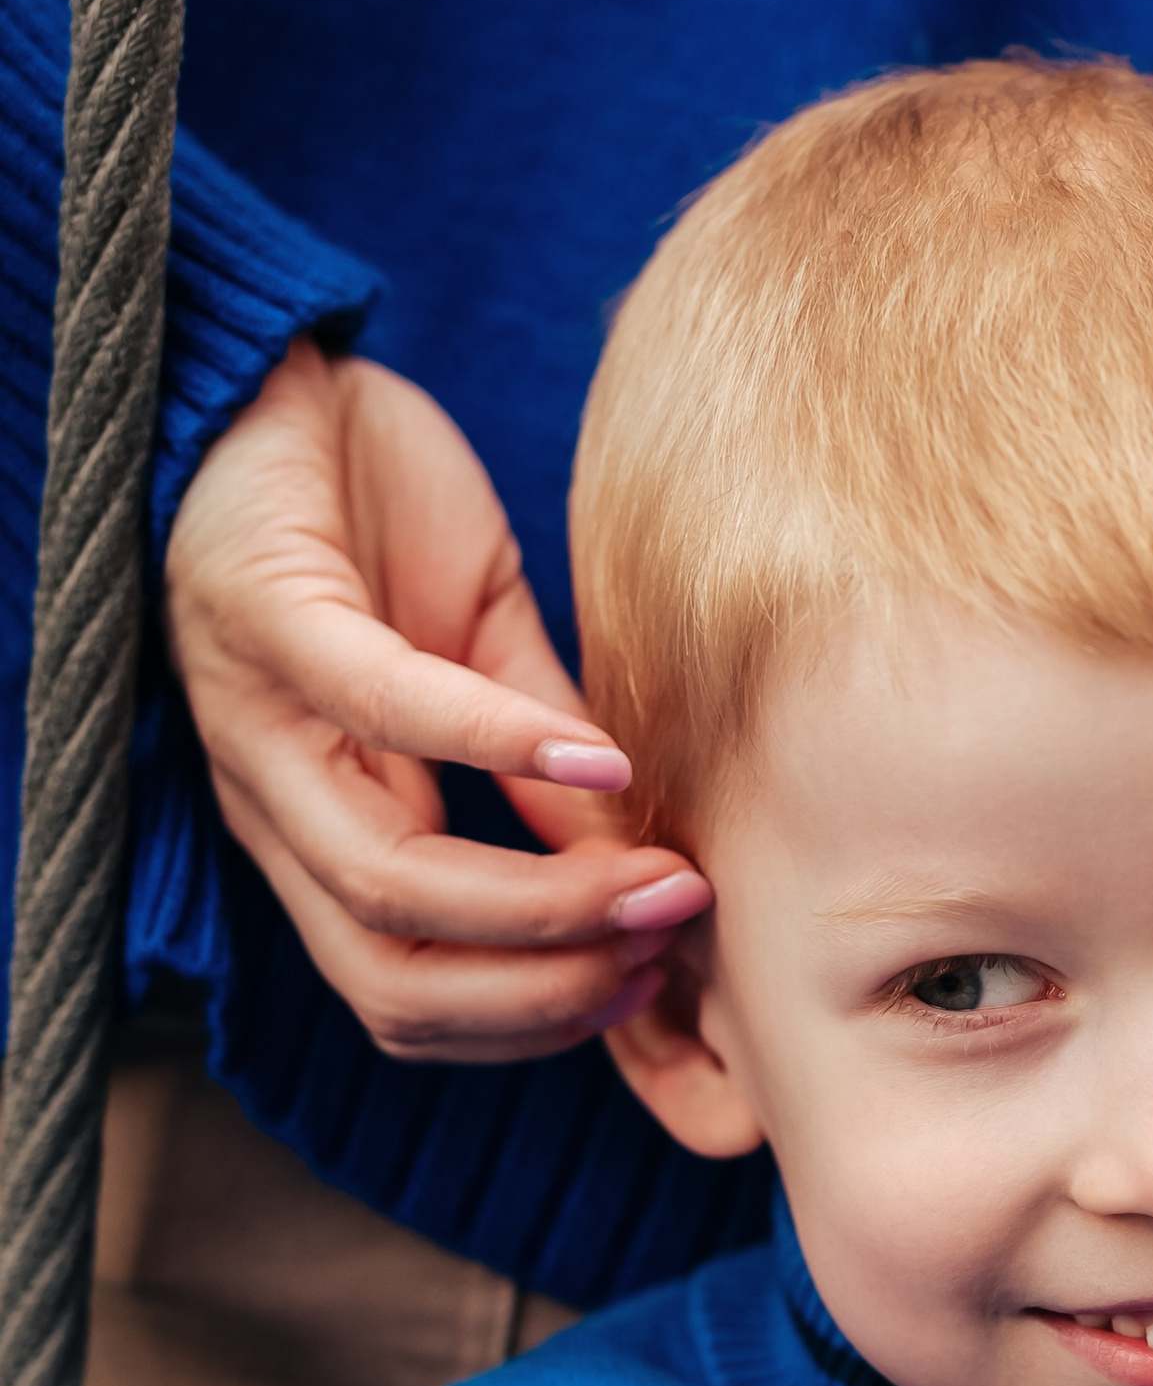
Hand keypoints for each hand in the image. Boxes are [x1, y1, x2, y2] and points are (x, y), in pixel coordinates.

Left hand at [164, 341, 709, 1060]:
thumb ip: (544, 760)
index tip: (646, 978)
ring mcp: (257, 715)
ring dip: (540, 904)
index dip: (528, 1017)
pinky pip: (382, 706)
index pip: (404, 993)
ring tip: (658, 880)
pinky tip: (605, 759)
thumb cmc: (371, 511)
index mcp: (319, 827)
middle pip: (388, 974)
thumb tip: (646, 867)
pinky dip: (501, 745)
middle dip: (541, 991)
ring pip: (381, 881)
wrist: (276, 368)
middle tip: (663, 945)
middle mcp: (271, 801)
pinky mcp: (265, 610)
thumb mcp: (479, 651)